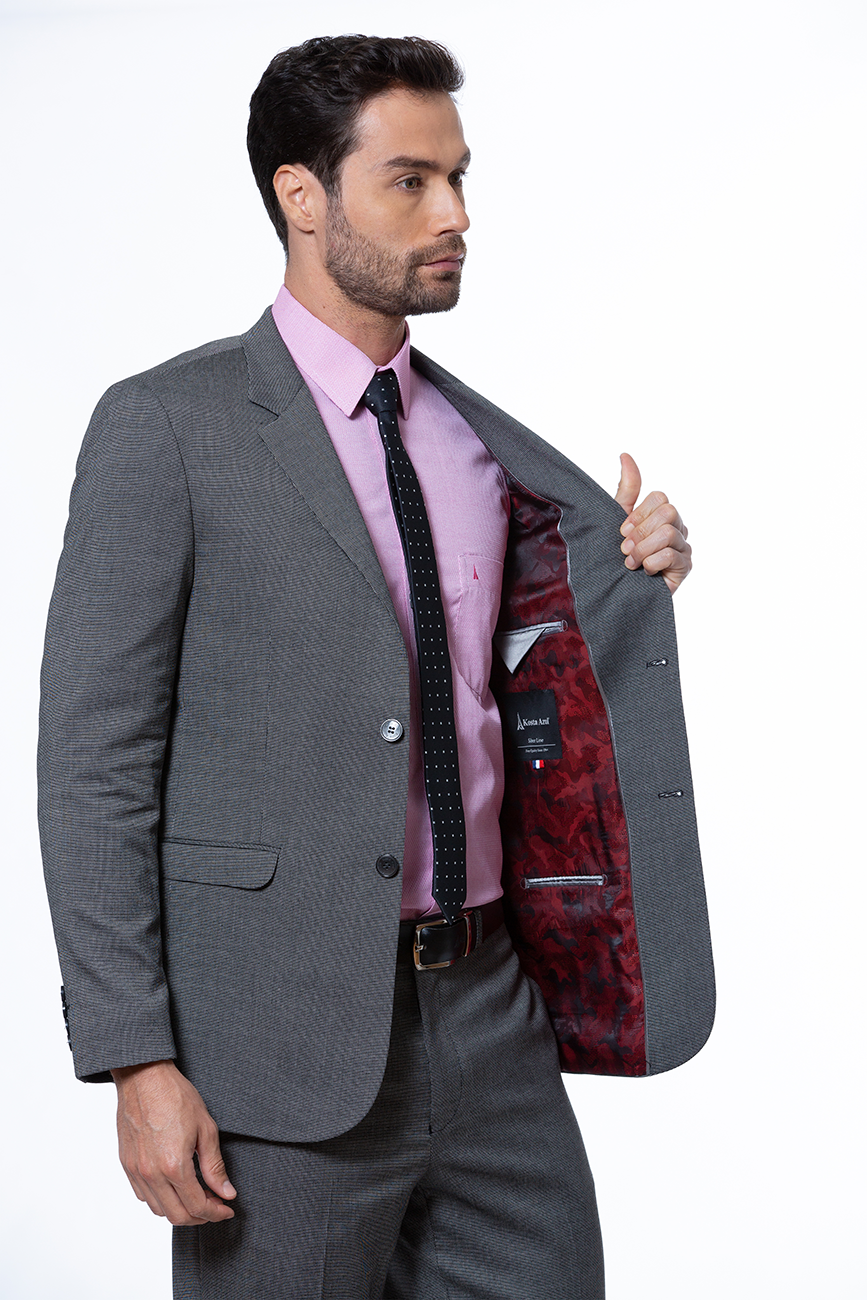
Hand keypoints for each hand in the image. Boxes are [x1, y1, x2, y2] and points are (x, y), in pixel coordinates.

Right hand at [111, 1059, 236, 1224]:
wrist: (143, 1077)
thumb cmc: (175, 1096)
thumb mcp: (206, 1128)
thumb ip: (215, 1166)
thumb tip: (226, 1192)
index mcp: (174, 1166)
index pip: (197, 1206)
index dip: (215, 1213)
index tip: (227, 1209)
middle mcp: (152, 1174)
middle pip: (177, 1216)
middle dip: (200, 1217)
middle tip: (215, 1206)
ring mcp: (136, 1171)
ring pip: (158, 1210)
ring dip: (179, 1210)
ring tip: (197, 1197)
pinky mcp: (127, 1165)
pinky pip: (143, 1195)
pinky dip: (160, 1200)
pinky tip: (174, 1187)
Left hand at [614, 452, 691, 593]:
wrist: (614, 591)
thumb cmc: (616, 555)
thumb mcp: (617, 517)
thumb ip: (627, 488)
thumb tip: (625, 455)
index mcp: (662, 514)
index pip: (660, 498)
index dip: (638, 514)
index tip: (622, 532)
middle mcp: (677, 528)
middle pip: (668, 512)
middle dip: (640, 532)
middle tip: (625, 549)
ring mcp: (684, 547)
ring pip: (668, 533)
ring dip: (642, 550)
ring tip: (631, 564)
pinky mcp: (685, 568)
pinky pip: (672, 555)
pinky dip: (652, 564)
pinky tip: (645, 573)